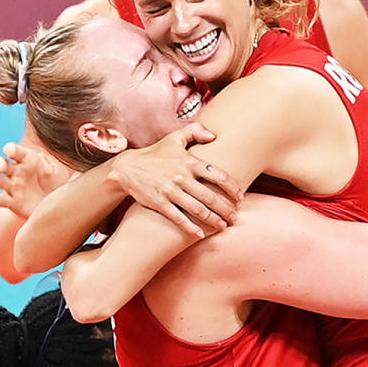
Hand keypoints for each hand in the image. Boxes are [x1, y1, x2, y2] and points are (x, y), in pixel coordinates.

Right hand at [0, 143, 68, 218]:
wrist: (54, 201)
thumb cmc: (55, 181)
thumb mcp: (56, 171)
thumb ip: (48, 164)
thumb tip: (40, 157)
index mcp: (27, 160)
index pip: (16, 152)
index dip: (11, 149)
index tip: (10, 150)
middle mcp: (16, 172)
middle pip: (3, 165)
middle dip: (0, 164)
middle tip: (1, 166)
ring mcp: (12, 186)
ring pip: (0, 181)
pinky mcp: (12, 202)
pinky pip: (3, 200)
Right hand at [106, 123, 243, 237]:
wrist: (127, 168)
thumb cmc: (155, 154)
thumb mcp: (174, 138)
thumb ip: (195, 131)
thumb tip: (214, 135)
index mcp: (189, 161)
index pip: (218, 174)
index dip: (232, 187)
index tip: (240, 196)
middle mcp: (181, 176)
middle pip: (210, 195)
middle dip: (226, 208)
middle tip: (235, 217)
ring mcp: (170, 191)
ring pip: (197, 209)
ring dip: (213, 220)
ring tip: (223, 226)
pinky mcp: (159, 203)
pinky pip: (178, 218)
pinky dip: (190, 228)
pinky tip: (200, 235)